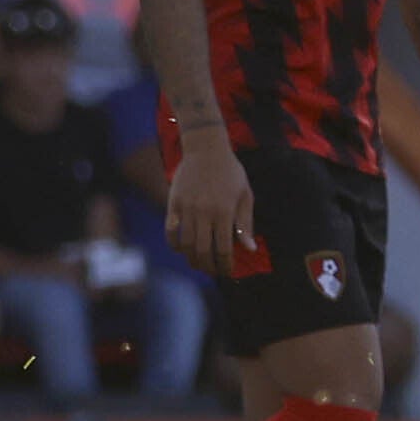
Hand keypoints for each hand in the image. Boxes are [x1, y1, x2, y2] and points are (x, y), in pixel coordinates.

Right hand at [165, 134, 257, 277]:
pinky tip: (180, 248)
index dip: (226, 265)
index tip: (227, 272)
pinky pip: (170, 231)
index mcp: (225, 212)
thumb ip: (245, 223)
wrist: (206, 149)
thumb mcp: (245, 195)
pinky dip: (174, 244)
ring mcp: (187, 208)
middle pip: (203, 251)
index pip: (224, 249)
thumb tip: (249, 249)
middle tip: (213, 271)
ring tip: (198, 263)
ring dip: (192, 259)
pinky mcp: (173, 203)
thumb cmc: (230, 172)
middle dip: (208, 267)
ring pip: (186, 244)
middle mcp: (204, 212)